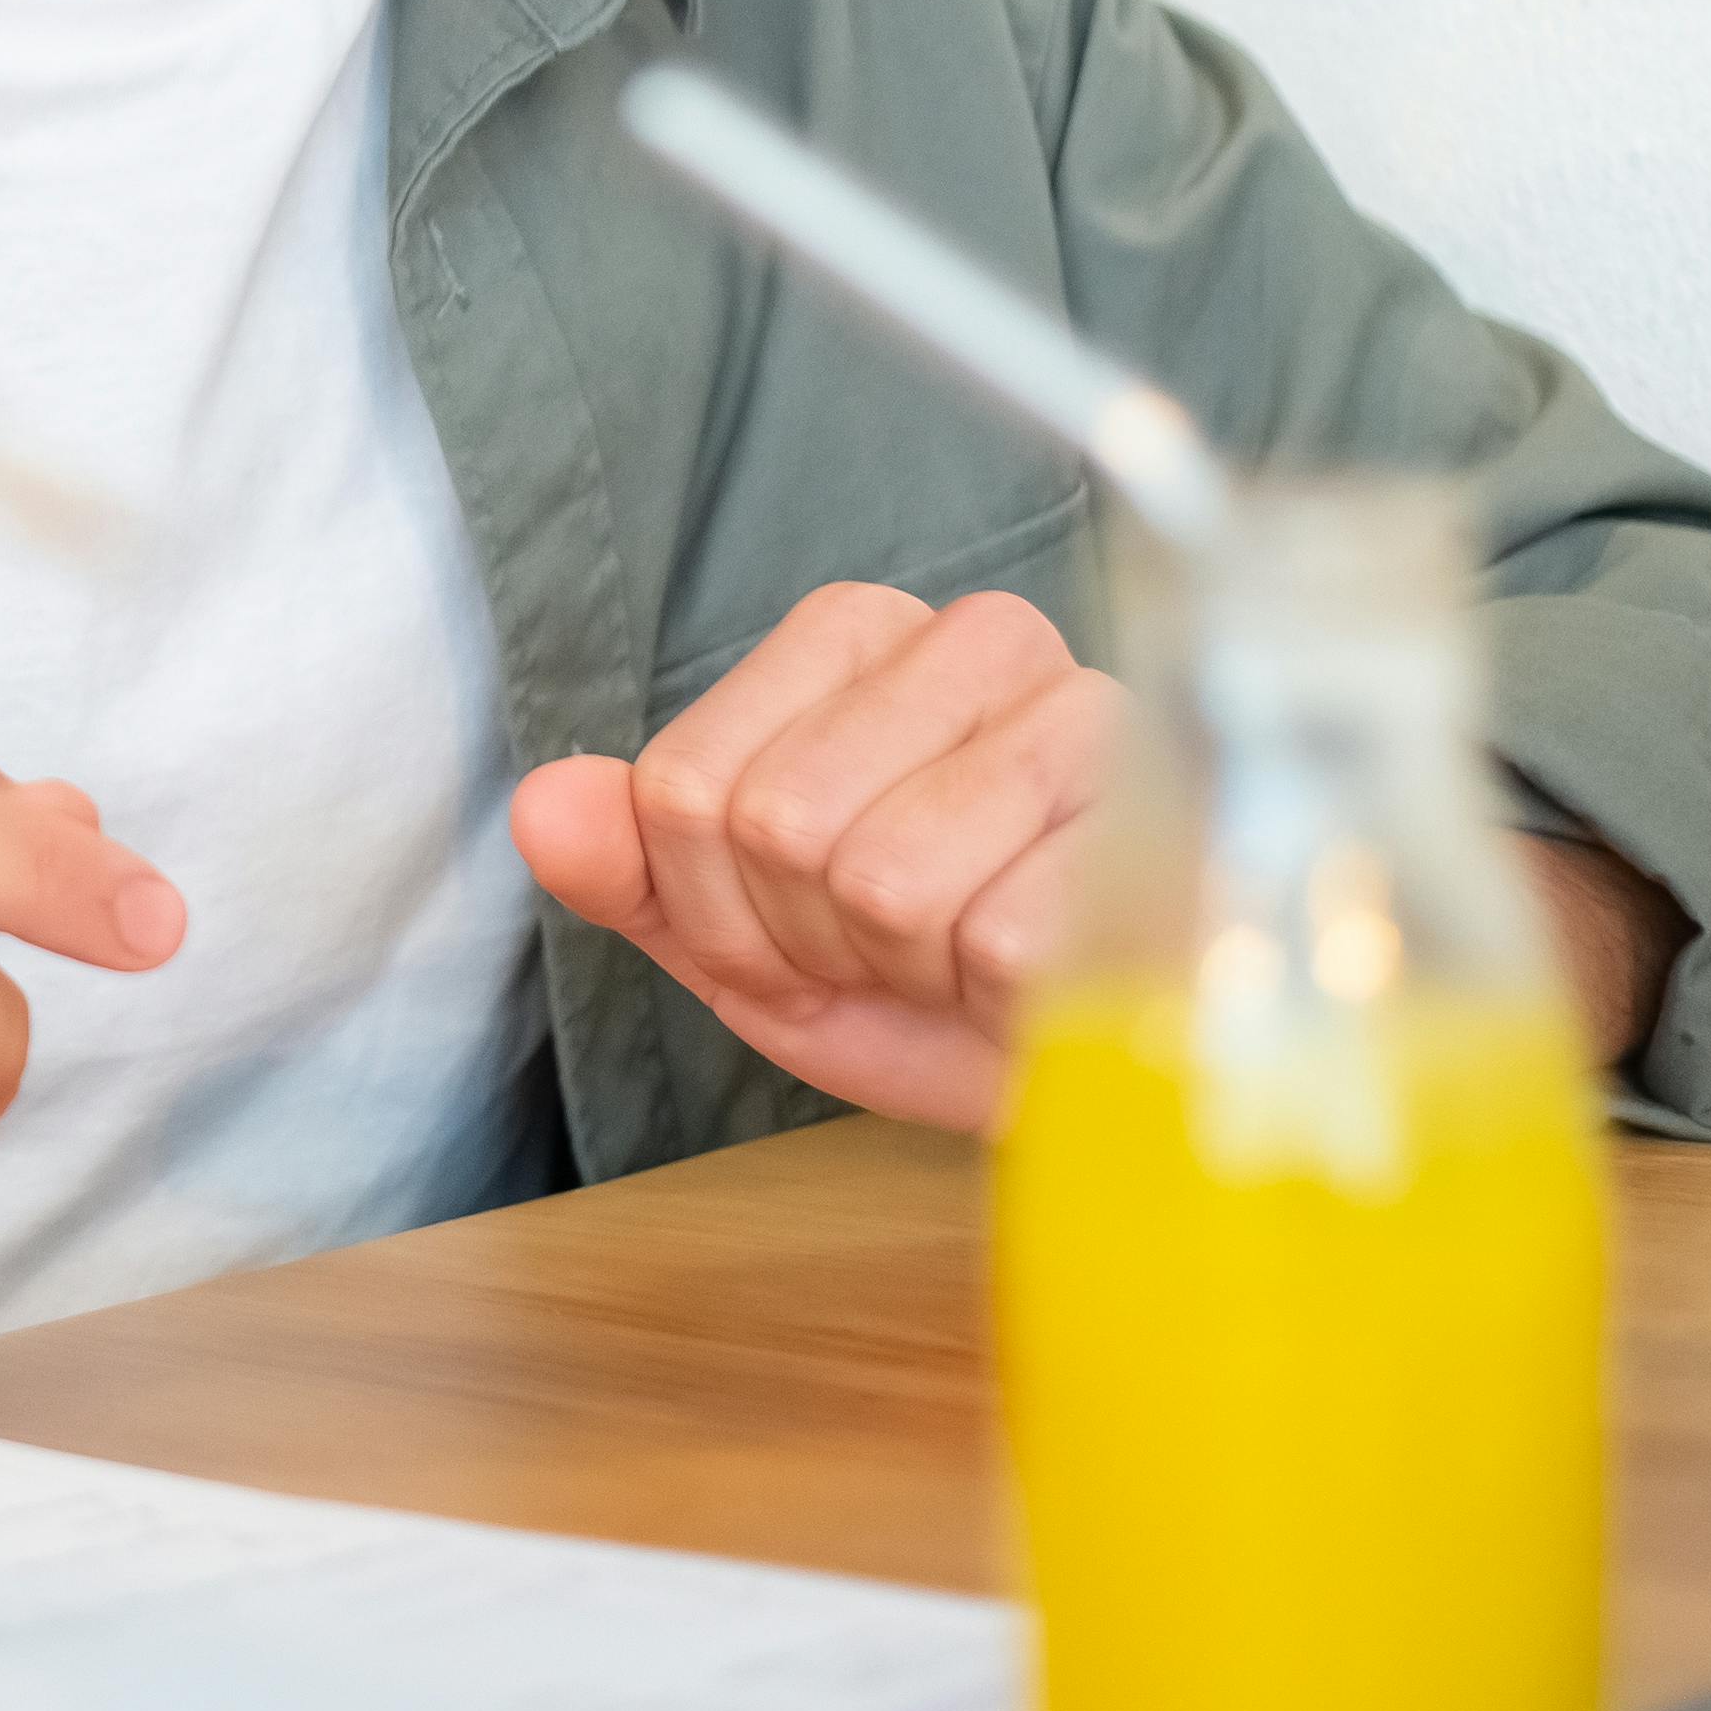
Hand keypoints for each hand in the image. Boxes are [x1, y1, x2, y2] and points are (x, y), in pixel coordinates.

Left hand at [507, 584, 1109, 1131]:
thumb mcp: (744, 934)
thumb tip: (542, 808)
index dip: (715, 910)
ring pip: (884, 880)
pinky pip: (997, 939)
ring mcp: (1087, 719)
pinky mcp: (1167, 825)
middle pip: (778, 825)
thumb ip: (631, 865)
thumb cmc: (922, 985)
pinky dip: (1001, 998)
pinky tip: (1045, 978)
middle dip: (810, 941)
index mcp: (856, 631)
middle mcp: (976, 638)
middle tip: (888, 955)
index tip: (792, 932)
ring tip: (965, 958)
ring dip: (908, 970)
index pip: (685, 787)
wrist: (1101, 1078)